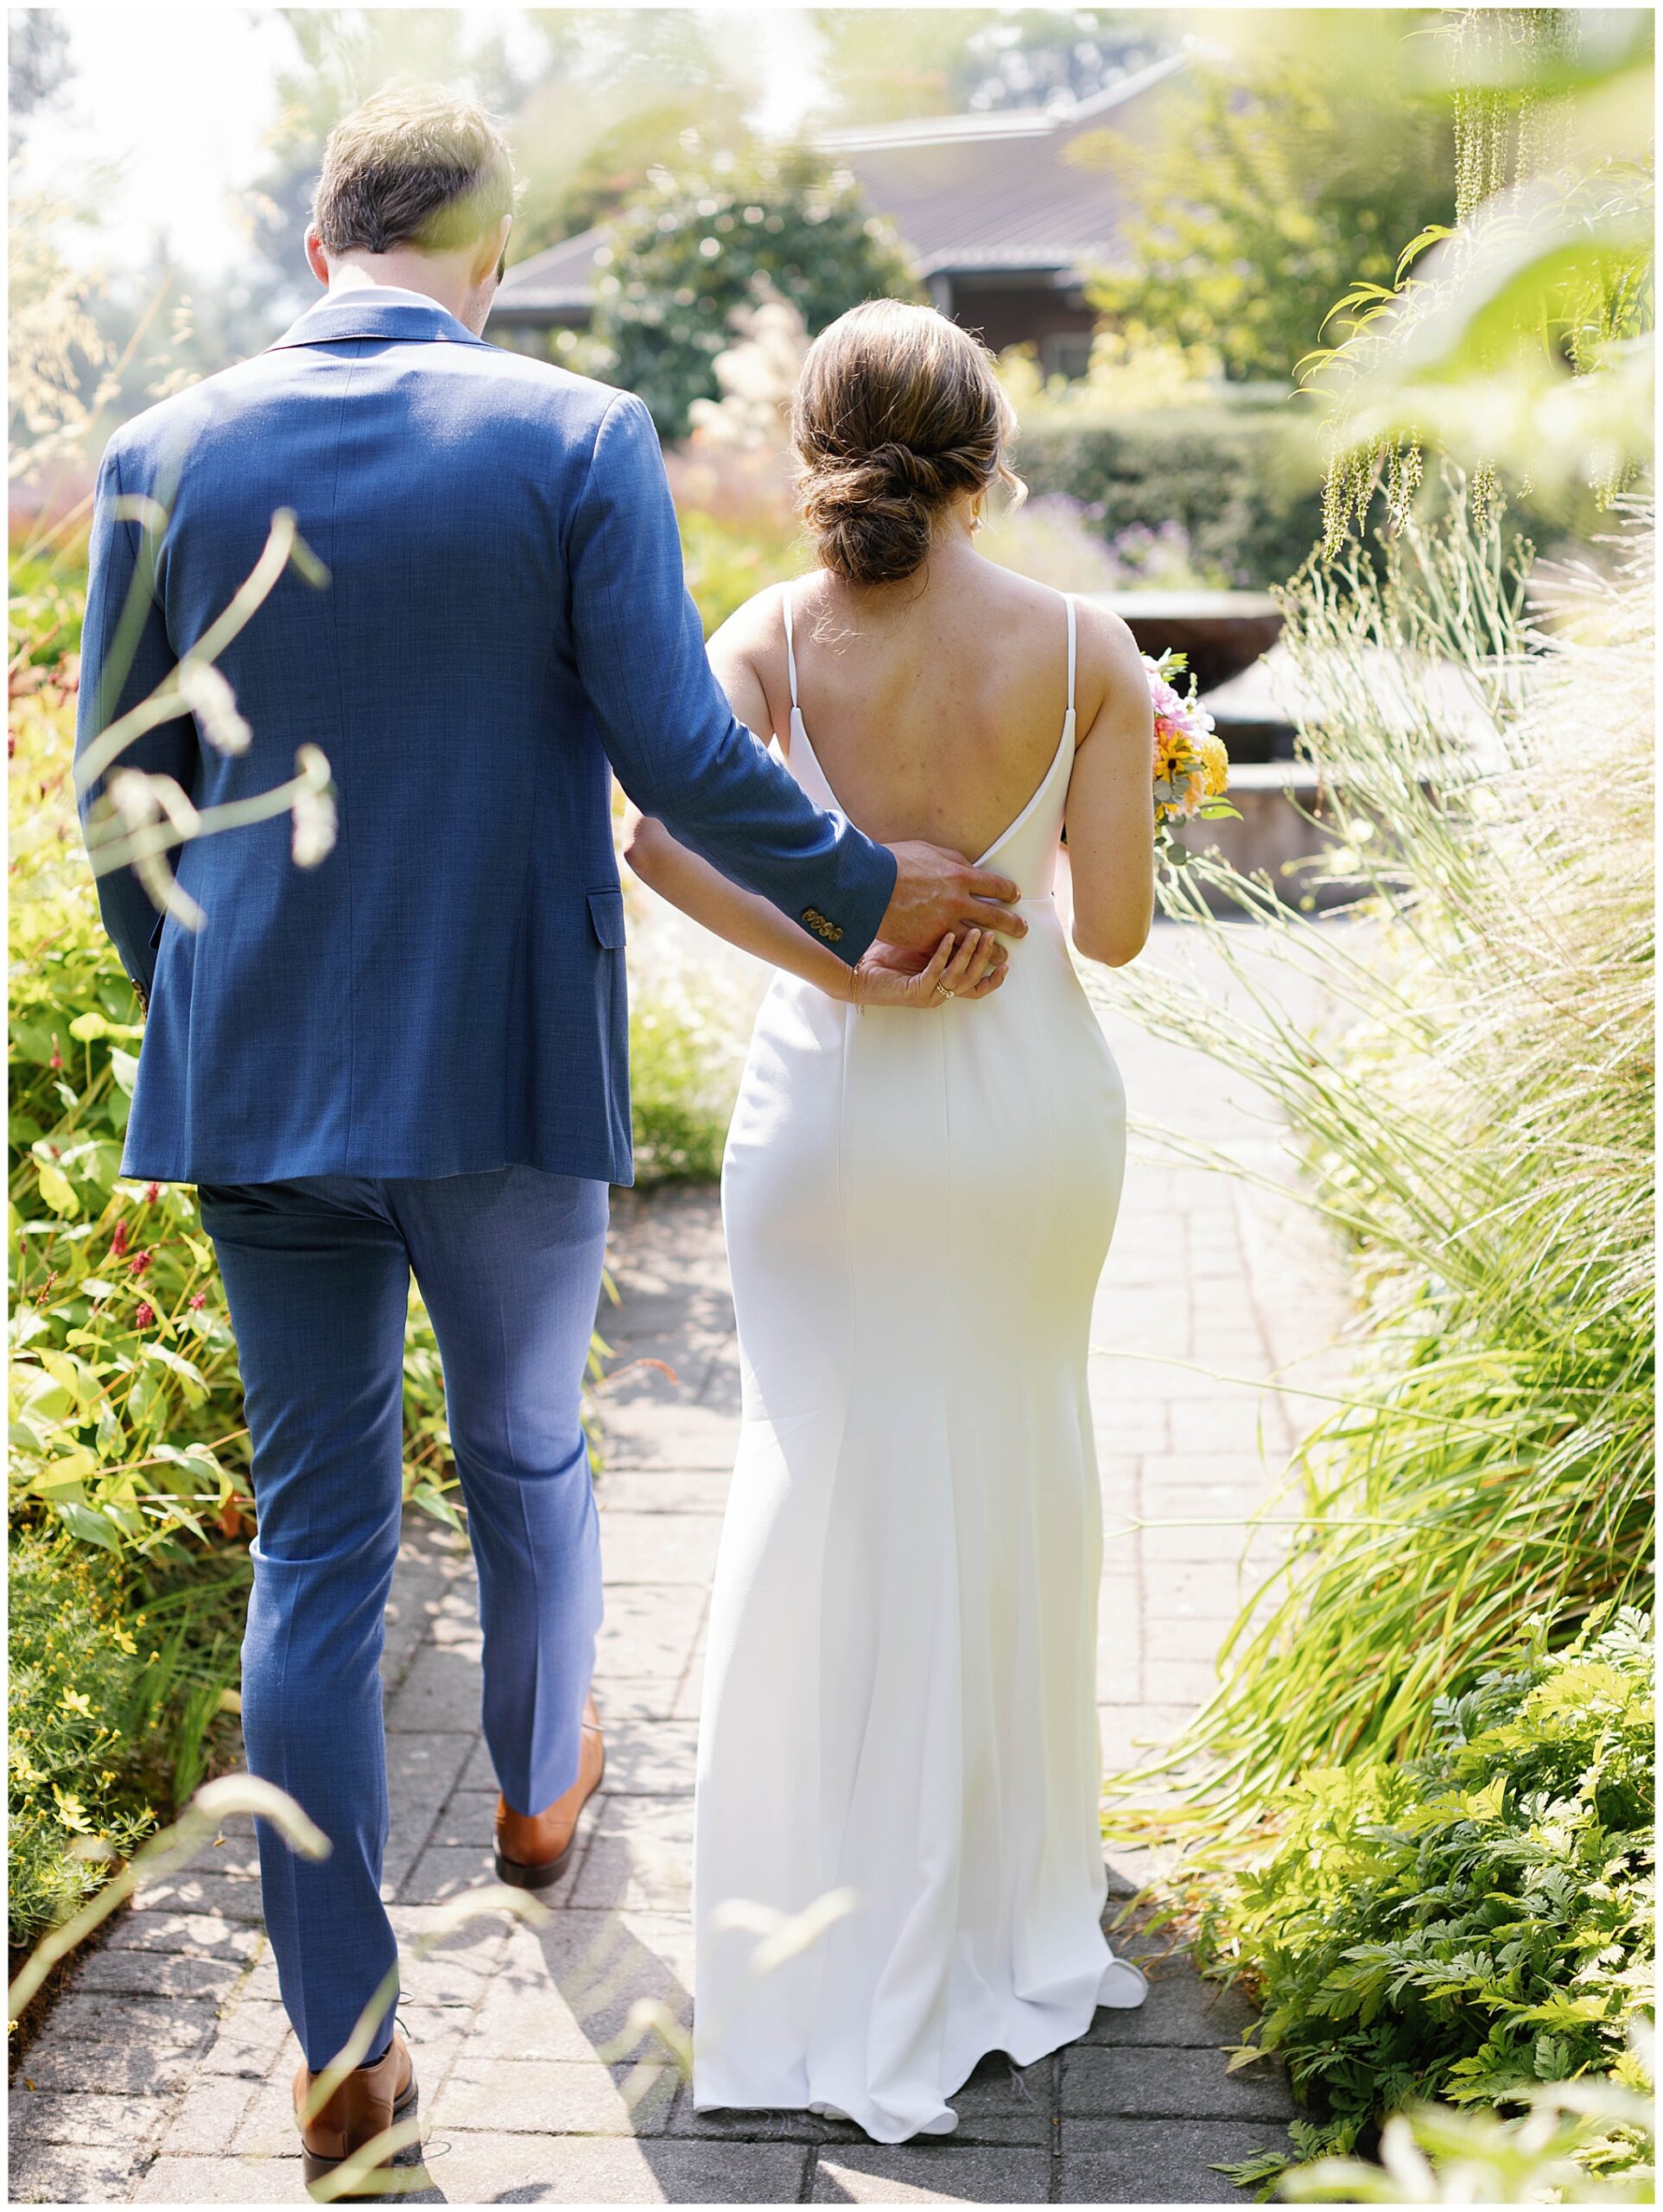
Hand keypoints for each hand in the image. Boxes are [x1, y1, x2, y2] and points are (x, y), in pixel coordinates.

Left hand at [850, 929, 1004, 1010]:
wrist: (854, 972)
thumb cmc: (885, 954)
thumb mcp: (919, 939)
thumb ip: (941, 928)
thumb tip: (961, 901)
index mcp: (944, 980)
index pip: (979, 980)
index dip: (996, 966)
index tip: (1010, 945)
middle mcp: (941, 991)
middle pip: (976, 976)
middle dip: (989, 953)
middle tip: (999, 932)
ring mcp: (929, 993)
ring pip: (960, 976)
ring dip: (972, 952)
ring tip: (979, 931)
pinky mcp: (914, 992)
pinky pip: (936, 973)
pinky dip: (945, 954)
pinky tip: (950, 935)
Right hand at [878, 840, 1025, 953]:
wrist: (865, 884)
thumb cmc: (893, 862)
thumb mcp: (929, 851)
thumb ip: (953, 862)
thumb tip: (970, 868)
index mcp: (960, 875)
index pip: (996, 886)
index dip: (1009, 892)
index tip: (1015, 897)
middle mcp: (957, 900)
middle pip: (996, 916)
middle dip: (1013, 924)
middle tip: (1022, 929)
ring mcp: (943, 923)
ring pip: (980, 942)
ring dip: (995, 950)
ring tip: (1003, 956)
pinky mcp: (927, 941)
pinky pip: (953, 953)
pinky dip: (965, 959)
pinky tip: (972, 963)